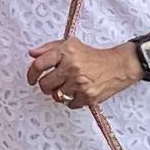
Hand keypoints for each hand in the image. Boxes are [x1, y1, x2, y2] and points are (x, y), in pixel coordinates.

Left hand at [26, 35, 144, 106]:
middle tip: (51, 84)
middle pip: (45, 84)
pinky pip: (69, 104)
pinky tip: (78, 92)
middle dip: (45, 86)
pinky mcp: (88, 96)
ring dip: (58, 93)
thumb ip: (49, 48)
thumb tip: (32, 54)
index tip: (31, 79)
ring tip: (67, 87)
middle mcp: (72, 67)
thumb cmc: (93, 55)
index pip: (39, 64)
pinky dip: (71, 100)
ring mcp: (80, 83)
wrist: (118, 66)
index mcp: (66, 52)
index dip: (31, 74)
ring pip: (56, 96)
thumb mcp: (71, 45)